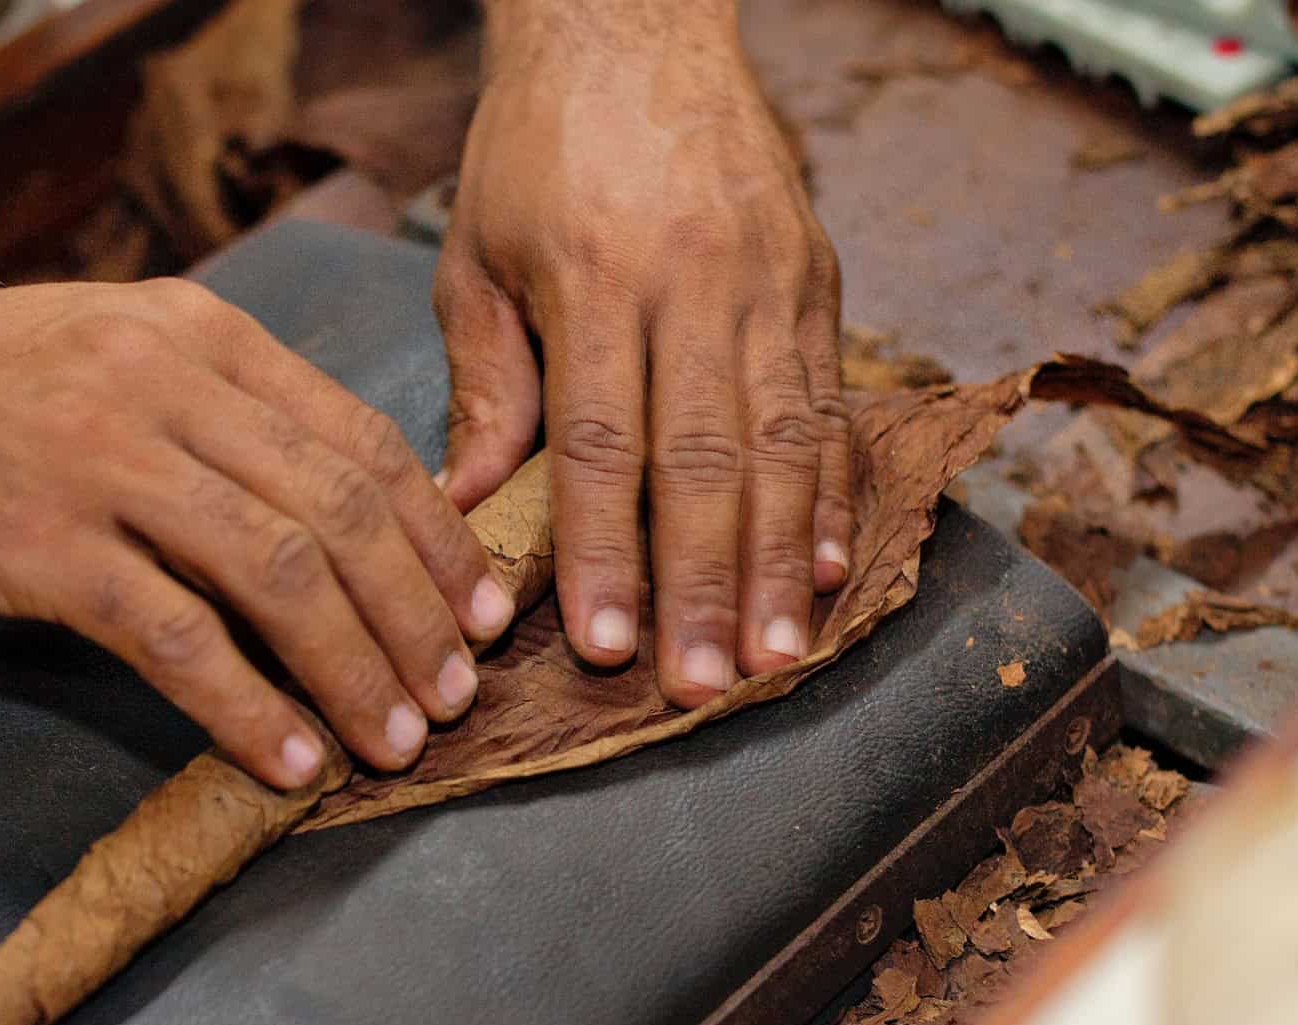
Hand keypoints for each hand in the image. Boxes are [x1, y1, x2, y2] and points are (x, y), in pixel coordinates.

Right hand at [0, 279, 515, 788]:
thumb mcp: (111, 351)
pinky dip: (249, 709)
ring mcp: (100, 460)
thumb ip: (223, 410)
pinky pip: (178, 638)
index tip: (482, 608)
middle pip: (341, 510)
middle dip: (418, 617)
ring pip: (279, 574)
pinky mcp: (39, 546)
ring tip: (397, 739)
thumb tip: (342, 508)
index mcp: (198, 332)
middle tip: (457, 693)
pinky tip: (289, 760)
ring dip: (356, 671)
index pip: (361, 438)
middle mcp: (162, 382)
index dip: (439, 536)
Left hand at [433, 6, 849, 705]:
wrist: (634, 22)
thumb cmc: (535, 148)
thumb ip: (484, 380)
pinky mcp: (816, 277)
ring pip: (783, 441)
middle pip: (703, 459)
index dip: (604, 552)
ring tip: (774, 654)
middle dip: (702, 584)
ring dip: (778, 560)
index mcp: (593, 278)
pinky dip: (831, 488)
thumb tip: (466, 506)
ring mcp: (767, 280)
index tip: (608, 645)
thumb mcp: (475, 251)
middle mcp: (692, 282)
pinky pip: (829, 398)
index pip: (598, 444)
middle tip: (701, 685)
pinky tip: (824, 564)